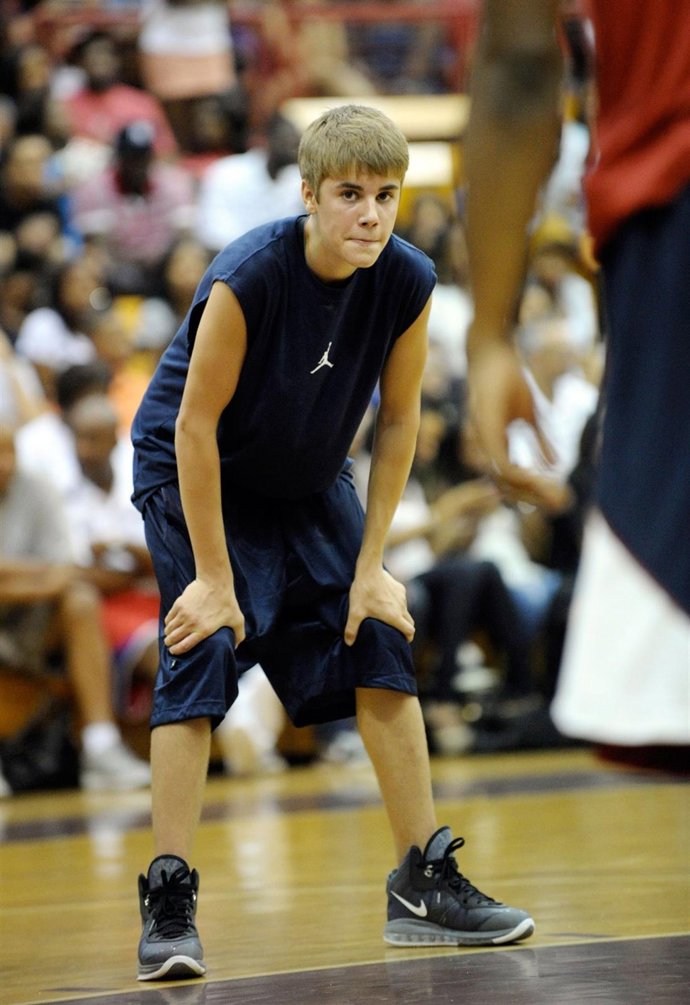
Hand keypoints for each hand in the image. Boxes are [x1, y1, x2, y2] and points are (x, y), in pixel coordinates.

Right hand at [164, 577, 245, 653]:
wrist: (215, 582)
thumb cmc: (227, 601)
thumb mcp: (238, 619)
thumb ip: (239, 635)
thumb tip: (235, 647)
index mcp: (204, 630)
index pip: (184, 646)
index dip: (176, 651)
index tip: (174, 652)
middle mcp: (192, 623)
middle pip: (173, 638)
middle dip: (170, 643)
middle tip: (170, 644)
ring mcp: (184, 614)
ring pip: (169, 629)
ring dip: (168, 634)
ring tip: (169, 635)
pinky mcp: (179, 604)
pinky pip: (168, 618)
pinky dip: (168, 623)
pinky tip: (171, 624)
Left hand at [344, 566, 413, 645]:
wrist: (369, 570)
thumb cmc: (363, 592)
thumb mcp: (354, 612)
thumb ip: (351, 629)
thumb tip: (349, 643)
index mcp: (394, 616)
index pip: (410, 631)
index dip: (408, 637)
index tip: (404, 641)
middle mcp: (401, 607)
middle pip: (410, 622)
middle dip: (406, 629)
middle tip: (397, 632)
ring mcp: (402, 597)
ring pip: (405, 610)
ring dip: (401, 616)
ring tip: (389, 617)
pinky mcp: (400, 588)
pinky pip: (402, 600)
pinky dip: (397, 604)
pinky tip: (386, 602)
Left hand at [466, 336, 570, 512]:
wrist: (493, 352)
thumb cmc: (510, 380)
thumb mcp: (533, 415)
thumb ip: (542, 441)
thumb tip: (556, 465)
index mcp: (496, 445)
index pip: (512, 479)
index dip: (532, 491)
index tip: (555, 497)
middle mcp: (488, 446)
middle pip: (508, 486)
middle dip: (534, 497)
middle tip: (559, 504)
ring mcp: (485, 440)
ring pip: (504, 479)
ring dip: (529, 489)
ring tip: (554, 493)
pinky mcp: (486, 431)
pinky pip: (502, 463)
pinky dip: (520, 474)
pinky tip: (538, 476)